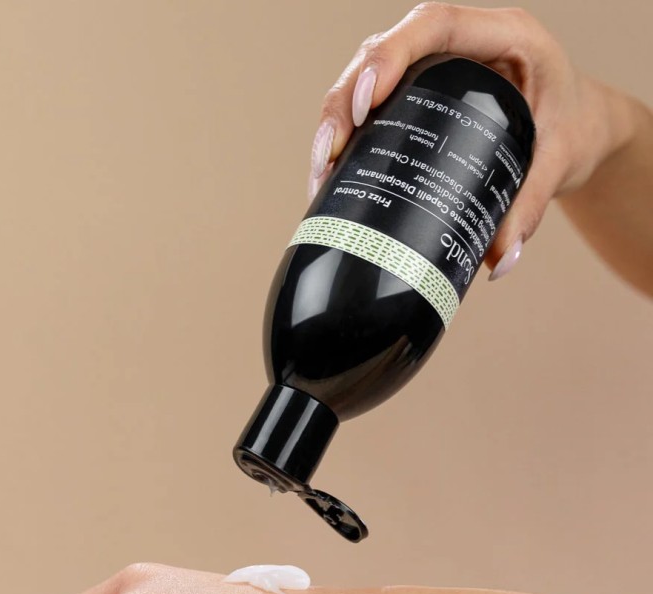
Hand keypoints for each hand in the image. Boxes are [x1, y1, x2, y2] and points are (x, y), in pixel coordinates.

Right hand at [310, 3, 635, 274]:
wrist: (580, 127)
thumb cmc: (574, 128)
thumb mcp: (559, 161)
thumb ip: (530, 206)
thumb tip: (500, 261)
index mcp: (502, 35)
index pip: (434, 24)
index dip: (391, 55)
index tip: (366, 102)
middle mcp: (460, 44)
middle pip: (384, 51)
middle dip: (345, 100)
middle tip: (329, 154)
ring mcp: (434, 68)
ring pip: (367, 76)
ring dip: (335, 120)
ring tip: (321, 171)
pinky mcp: (418, 95)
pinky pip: (374, 103)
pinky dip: (348, 134)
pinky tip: (332, 171)